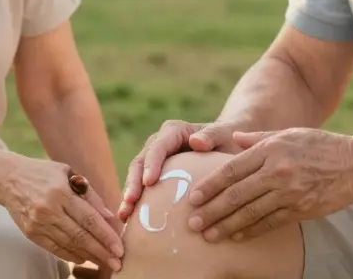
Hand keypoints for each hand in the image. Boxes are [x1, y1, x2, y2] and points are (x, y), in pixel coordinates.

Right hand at [0, 157, 123, 272]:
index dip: (106, 236)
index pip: (88, 219)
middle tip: (117, 263)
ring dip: (89, 256)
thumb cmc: (42, 173)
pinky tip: (84, 258)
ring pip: (68, 245)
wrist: (7, 178)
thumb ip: (89, 195)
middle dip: (101, 252)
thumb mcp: (67, 173)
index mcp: (61, 192)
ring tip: (104, 262)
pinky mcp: (30, 233)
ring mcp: (38, 223)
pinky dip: (70, 255)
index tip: (119, 248)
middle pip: (80, 236)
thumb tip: (109, 217)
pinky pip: (54, 248)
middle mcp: (49, 210)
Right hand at [118, 119, 242, 222]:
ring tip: (124, 215)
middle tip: (130, 202)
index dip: (151, 163)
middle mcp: (159, 143)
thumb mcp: (225, 134)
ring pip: (136, 175)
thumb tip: (196, 142)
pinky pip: (141, 188)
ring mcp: (154, 159)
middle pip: (141, 161)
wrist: (225, 145)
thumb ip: (212, 135)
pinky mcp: (154, 175)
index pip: (159, 146)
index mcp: (174, 131)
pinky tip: (128, 220)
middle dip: (133, 182)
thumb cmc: (228, 140)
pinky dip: (134, 202)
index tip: (149, 182)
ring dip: (129, 194)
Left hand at [185, 128, 352, 241]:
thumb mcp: (289, 133)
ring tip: (209, 235)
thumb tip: (234, 139)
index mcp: (270, 150)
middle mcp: (277, 172)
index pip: (232, 170)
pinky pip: (270, 223)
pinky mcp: (301, 209)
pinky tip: (236, 237)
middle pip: (236, 194)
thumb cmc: (320, 145)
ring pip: (251, 213)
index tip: (193, 198)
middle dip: (212, 210)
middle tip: (193, 223)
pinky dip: (251, 231)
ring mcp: (289, 193)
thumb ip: (258, 138)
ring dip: (227, 226)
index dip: (210, 186)